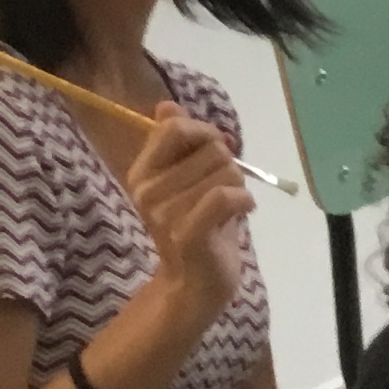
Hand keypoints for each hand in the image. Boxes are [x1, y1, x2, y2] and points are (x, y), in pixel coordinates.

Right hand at [124, 105, 255, 326]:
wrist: (196, 282)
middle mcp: (148, 190)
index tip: (215, 150)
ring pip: (226, 172)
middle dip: (230, 167)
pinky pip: (225, 197)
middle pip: (212, 149)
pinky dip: (245, 201)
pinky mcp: (188, 234)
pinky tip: (243, 212)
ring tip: (229, 207)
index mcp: (143, 172)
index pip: (174, 128)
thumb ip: (180, 143)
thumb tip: (167, 106)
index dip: (205, 132)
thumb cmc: (198, 226)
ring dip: (239, 187)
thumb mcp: (188, 180)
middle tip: (224, 191)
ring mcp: (165, 213)